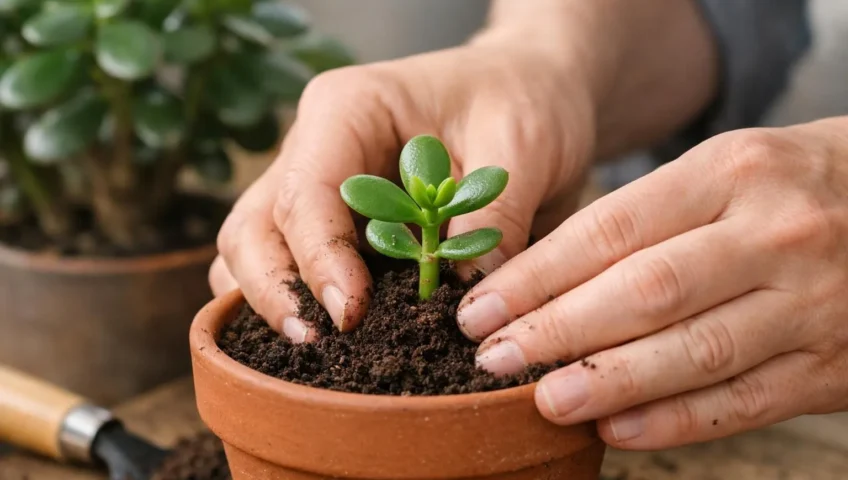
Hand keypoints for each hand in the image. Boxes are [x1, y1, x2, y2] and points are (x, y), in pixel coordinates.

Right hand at [209, 35, 597, 339]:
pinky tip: (335, 341)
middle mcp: (314, 146)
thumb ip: (490, 220)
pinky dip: (299, 304)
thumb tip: (462, 304)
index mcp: (346, 109)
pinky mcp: (334, 222)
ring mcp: (317, 186)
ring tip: (321, 353)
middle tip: (319, 343)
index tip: (351, 314)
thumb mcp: (520, 146)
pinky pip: (291, 267)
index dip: (320, 259)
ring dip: (275, 303)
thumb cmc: (520, 100)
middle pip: (255, 227)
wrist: (528, 92)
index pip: (306, 192)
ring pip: (254, 251)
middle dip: (275, 290)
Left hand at [459, 119, 847, 448]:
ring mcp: (810, 304)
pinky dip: (675, 421)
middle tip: (492, 357)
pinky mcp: (832, 366)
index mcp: (731, 173)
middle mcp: (773, 235)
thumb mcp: (725, 169)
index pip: (611, 229)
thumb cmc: (791, 185)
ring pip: (693, 351)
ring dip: (608, 380)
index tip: (481, 308)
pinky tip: (617, 429)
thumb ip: (647, 218)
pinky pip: (743, 400)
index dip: (537, 275)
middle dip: (557, 329)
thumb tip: (544, 279)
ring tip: (543, 398)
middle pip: (644, 291)